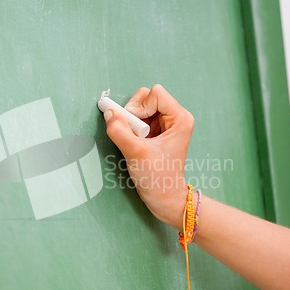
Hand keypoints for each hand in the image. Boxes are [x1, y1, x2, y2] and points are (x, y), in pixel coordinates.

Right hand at [103, 84, 194, 230]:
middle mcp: (175, 117)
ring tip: (136, 141)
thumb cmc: (158, 177)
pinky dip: (132, 127)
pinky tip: (136, 142)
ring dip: (132, 122)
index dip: (141, 107)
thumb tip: (108, 112)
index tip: (138, 129)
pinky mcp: (157, 131)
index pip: (155, 93)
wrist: (163, 197)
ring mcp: (166, 124)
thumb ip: (119, 131)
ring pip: (141, 107)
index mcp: (180, 118)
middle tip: (134, 134)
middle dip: (134, 113)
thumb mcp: (136, 153)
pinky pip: (139, 118)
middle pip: (147, 97)